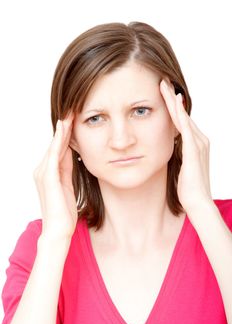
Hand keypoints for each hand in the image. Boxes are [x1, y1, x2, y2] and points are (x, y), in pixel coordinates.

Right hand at [33, 112, 77, 238]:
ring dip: (62, 130)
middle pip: (56, 144)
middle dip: (65, 128)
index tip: (75, 119)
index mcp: (48, 172)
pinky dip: (58, 141)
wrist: (59, 229)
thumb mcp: (68, 185)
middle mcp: (42, 169)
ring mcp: (43, 173)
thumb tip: (72, 154)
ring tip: (69, 114)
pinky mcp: (48, 177)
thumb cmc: (64, 211)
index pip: (58, 148)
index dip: (66, 134)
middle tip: (72, 109)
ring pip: (54, 146)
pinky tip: (63, 129)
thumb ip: (67, 169)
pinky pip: (54, 155)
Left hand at [160, 78, 212, 213]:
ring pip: (183, 116)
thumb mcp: (180, 166)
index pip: (183, 120)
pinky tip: (173, 101)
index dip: (173, 106)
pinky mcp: (193, 149)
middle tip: (162, 82)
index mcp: (196, 144)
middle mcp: (200, 140)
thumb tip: (167, 148)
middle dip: (172, 98)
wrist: (198, 201)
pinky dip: (178, 113)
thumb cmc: (188, 187)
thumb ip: (177, 154)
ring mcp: (198, 143)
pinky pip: (185, 127)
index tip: (163, 94)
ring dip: (173, 100)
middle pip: (183, 114)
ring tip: (164, 85)